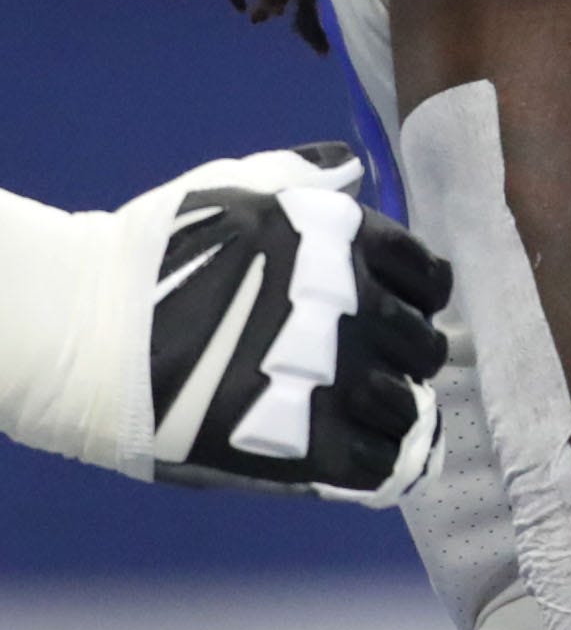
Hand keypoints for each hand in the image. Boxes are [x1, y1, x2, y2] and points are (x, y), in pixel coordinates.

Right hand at [144, 145, 451, 503]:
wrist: (82, 328)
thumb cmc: (150, 253)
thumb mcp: (236, 188)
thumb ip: (301, 178)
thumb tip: (351, 166)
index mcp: (345, 241)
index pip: (428, 276)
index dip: (419, 299)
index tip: (398, 314)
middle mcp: (355, 304)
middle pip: (424, 344)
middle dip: (408, 359)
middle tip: (377, 372)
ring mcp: (335, 375)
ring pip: (408, 406)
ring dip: (393, 413)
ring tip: (363, 419)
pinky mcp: (304, 442)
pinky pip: (375, 462)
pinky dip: (373, 463)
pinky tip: (349, 456)